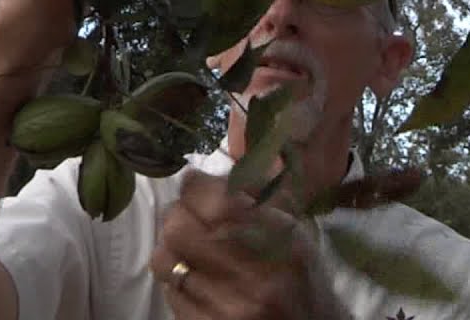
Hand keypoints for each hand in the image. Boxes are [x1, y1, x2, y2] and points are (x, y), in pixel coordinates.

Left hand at [150, 172, 348, 319]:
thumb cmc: (303, 279)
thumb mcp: (297, 233)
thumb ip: (262, 196)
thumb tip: (223, 164)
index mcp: (279, 242)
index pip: (215, 200)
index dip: (196, 185)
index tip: (196, 183)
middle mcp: (251, 276)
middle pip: (178, 227)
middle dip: (178, 213)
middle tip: (188, 213)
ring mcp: (225, 307)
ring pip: (165, 260)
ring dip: (171, 246)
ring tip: (189, 245)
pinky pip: (169, 292)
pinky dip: (176, 278)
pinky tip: (195, 276)